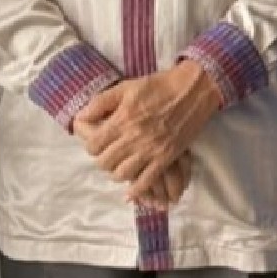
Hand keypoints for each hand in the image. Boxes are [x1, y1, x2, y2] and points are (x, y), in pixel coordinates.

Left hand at [73, 62, 222, 200]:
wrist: (195, 88)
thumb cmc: (160, 85)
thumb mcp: (126, 87)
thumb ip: (101, 102)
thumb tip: (80, 118)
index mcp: (122, 120)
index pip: (93, 146)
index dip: (92, 146)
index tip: (98, 143)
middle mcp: (133, 138)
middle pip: (105, 163)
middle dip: (103, 160)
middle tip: (110, 154)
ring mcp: (151, 149)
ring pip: (122, 174)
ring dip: (118, 173)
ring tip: (122, 166)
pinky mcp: (166, 157)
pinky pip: (147, 181)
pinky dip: (136, 190)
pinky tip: (131, 191)